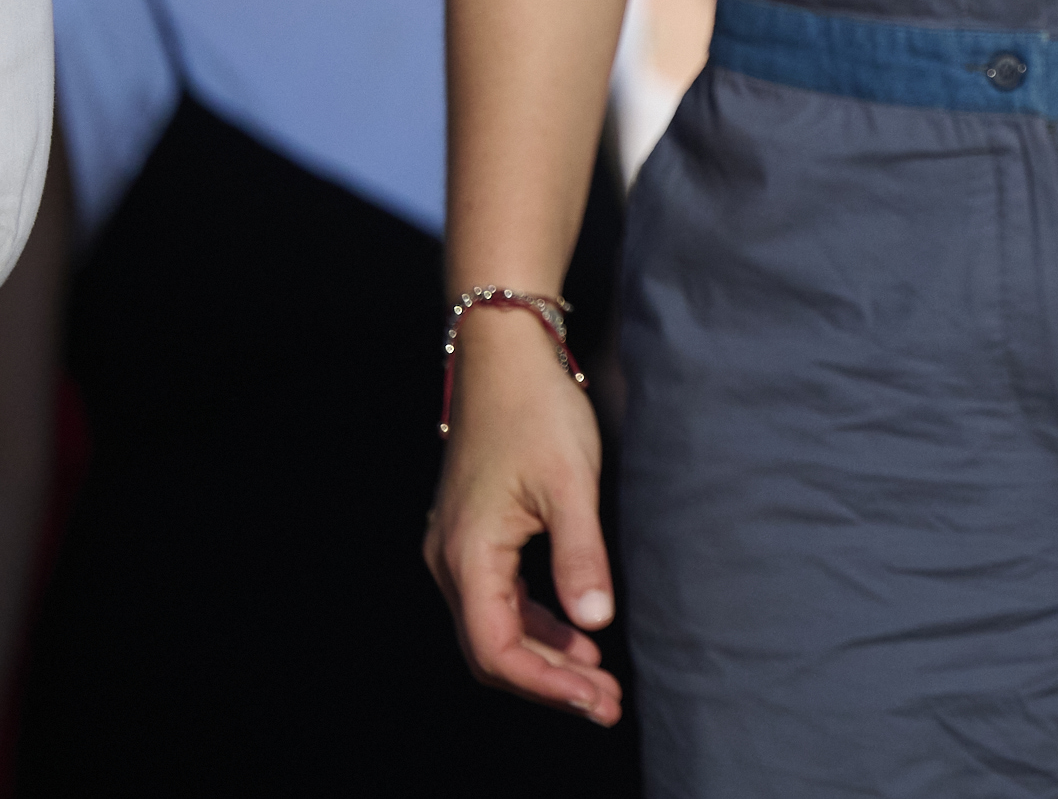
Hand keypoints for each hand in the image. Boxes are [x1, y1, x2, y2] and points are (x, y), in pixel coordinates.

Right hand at [423, 308, 622, 725]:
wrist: (504, 353)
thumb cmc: (536, 409)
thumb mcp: (569, 483)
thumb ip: (580, 555)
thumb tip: (596, 624)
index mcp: (467, 555)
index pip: (497, 650)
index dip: (547, 684)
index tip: (598, 698)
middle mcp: (450, 560)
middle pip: (492, 649)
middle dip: (550, 681)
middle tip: (607, 703)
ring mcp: (458, 547)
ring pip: (496, 626)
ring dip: (546, 656)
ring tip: (599, 680)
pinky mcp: (474, 534)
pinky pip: (500, 598)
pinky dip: (537, 622)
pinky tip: (578, 633)